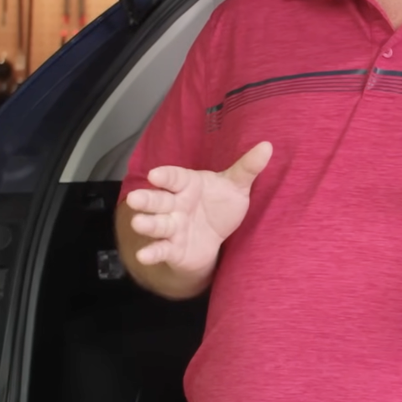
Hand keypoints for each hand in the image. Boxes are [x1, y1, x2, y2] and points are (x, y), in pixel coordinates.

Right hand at [126, 142, 272, 278]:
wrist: (215, 238)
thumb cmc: (220, 205)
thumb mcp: (236, 186)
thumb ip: (247, 168)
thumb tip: (267, 146)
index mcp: (187, 185)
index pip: (175, 178)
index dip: (165, 177)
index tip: (155, 175)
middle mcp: (175, 205)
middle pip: (158, 200)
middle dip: (146, 200)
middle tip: (134, 199)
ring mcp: (172, 227)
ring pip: (157, 224)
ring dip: (147, 224)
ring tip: (138, 223)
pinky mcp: (172, 248)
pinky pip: (161, 250)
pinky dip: (152, 252)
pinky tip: (144, 256)